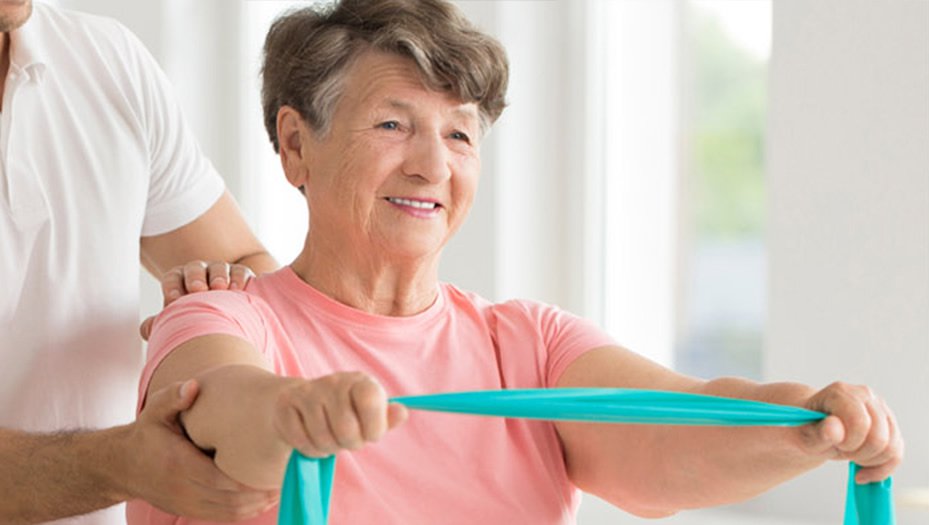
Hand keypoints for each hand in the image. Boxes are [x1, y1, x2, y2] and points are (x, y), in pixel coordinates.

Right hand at [124, 380, 277, 519]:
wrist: (121, 465)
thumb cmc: (147, 434)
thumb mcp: (155, 411)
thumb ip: (174, 397)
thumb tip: (193, 386)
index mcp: (178, 464)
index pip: (221, 479)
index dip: (250, 479)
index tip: (274, 467)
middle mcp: (182, 489)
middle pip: (231, 500)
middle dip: (261, 493)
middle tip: (288, 478)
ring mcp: (185, 503)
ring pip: (229, 513)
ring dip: (257, 505)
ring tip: (282, 488)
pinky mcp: (188, 510)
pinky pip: (221, 517)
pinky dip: (245, 512)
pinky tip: (263, 499)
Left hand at [140, 261, 255, 339]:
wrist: (227, 319)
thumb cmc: (198, 320)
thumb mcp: (180, 321)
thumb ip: (162, 324)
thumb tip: (146, 329)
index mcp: (180, 282)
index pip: (172, 278)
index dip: (172, 286)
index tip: (174, 300)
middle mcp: (200, 274)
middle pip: (194, 269)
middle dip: (195, 277)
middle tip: (197, 289)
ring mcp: (221, 273)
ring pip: (218, 268)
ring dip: (219, 276)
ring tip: (220, 288)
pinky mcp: (241, 276)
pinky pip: (240, 271)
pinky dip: (238, 278)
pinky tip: (237, 289)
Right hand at [273, 372, 407, 457]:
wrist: (303, 402)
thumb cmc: (346, 413)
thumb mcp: (369, 415)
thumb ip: (387, 418)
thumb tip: (402, 413)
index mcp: (360, 381)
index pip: (371, 401)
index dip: (373, 427)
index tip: (371, 434)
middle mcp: (334, 381)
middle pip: (346, 429)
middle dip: (349, 444)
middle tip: (347, 439)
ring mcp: (307, 391)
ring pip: (322, 438)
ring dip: (327, 448)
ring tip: (329, 438)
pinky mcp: (286, 403)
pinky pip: (300, 440)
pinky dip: (308, 448)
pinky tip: (311, 438)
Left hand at [799, 382, 902, 482]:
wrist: (813, 428)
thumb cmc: (808, 430)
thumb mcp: (806, 436)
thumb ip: (820, 433)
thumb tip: (834, 428)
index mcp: (841, 393)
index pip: (861, 424)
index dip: (849, 443)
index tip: (835, 445)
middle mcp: (864, 395)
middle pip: (879, 438)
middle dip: (859, 454)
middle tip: (841, 451)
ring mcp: (880, 408)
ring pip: (891, 447)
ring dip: (870, 460)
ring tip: (850, 456)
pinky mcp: (890, 424)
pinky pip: (896, 454)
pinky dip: (881, 469)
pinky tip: (863, 470)